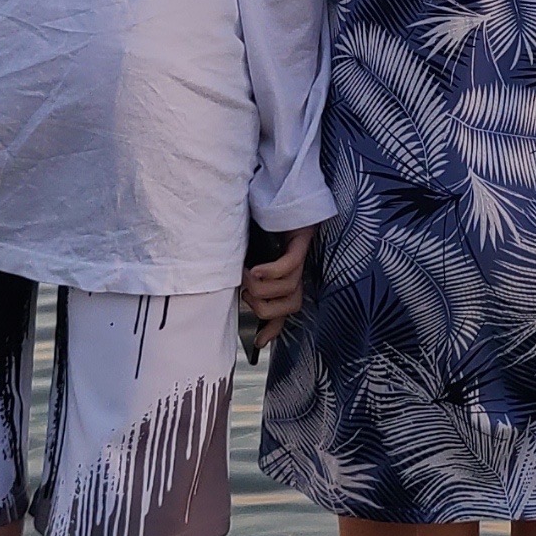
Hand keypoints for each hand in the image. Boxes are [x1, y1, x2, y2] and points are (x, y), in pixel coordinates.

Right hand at [240, 226, 312, 347]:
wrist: (270, 193)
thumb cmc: (255, 227)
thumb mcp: (245, 259)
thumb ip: (244, 282)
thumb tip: (234, 301)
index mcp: (285, 278)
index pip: (285, 311)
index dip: (274, 328)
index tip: (259, 342)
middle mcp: (296, 272)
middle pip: (290, 306)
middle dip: (262, 306)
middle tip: (244, 290)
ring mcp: (301, 258)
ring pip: (288, 290)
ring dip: (261, 288)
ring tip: (244, 274)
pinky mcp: (301, 242)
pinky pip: (289, 267)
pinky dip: (270, 271)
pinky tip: (254, 269)